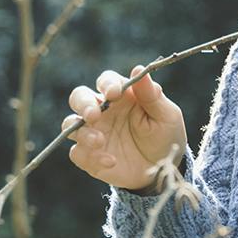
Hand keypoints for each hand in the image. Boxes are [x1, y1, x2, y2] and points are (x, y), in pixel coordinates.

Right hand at [65, 65, 187, 191]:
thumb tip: (139, 68)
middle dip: (83, 104)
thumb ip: (152, 94)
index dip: (107, 84)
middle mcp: (103, 111)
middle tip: (94, 115)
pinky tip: (111, 161)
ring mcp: (93, 132)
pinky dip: (90, 156)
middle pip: (78, 97)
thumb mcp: (166, 115)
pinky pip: (77, 153)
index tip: (115, 93)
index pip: (106, 81)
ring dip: (82, 132)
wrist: (162, 168)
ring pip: (71, 124)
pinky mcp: (89, 156)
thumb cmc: (165, 135)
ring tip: (100, 141)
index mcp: (122, 97)